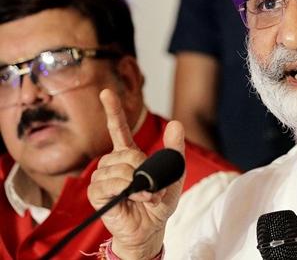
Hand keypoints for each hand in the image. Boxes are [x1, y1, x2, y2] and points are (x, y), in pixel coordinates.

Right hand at [87, 89, 184, 259]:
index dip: (112, 110)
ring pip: (118, 168)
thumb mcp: (174, 172)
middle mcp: (113, 162)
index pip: (117, 128)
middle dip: (143, 168)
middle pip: (126, 152)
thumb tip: (176, 124)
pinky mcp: (96, 193)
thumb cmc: (160, 200)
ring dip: (137, 183)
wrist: (151, 227)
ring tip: (145, 195)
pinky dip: (127, 191)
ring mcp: (102, 177)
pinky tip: (134, 198)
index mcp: (129, 153)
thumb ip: (175, 149)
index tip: (106, 92)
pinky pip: (109, 183)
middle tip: (151, 184)